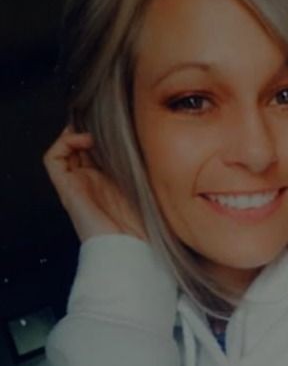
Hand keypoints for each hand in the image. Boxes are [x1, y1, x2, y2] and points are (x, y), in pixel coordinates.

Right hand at [43, 124, 147, 243]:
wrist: (132, 249)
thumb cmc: (147, 224)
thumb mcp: (154, 187)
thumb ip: (150, 167)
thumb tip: (157, 140)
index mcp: (112, 182)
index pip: (101, 150)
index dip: (104, 133)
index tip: (119, 119)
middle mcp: (92, 182)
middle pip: (82, 147)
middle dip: (90, 128)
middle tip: (105, 116)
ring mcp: (78, 185)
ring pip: (66, 150)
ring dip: (76, 133)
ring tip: (95, 127)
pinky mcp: (67, 189)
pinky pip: (53, 159)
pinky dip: (64, 143)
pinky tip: (85, 139)